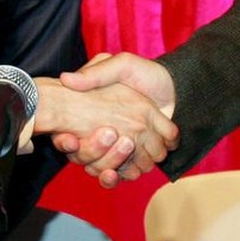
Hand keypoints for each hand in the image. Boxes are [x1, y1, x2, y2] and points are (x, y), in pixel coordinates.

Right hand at [41, 52, 176, 187]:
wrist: (175, 90)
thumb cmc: (146, 75)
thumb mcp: (123, 65)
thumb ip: (97, 73)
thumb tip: (65, 79)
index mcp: (88, 114)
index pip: (65, 136)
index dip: (63, 141)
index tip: (70, 139)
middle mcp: (97, 136)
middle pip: (82, 157)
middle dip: (92, 151)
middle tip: (111, 133)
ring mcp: (114, 149)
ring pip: (100, 168)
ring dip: (111, 161)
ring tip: (127, 142)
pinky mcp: (132, 159)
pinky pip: (121, 175)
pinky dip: (125, 172)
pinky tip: (131, 165)